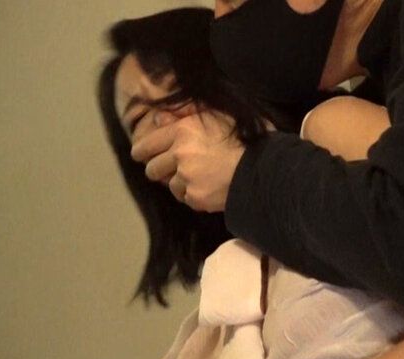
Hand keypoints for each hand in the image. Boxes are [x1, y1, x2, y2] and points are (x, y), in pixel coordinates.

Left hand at [130, 110, 245, 211]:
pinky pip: (187, 199)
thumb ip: (184, 114)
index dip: (141, 151)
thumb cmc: (244, 139)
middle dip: (159, 170)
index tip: (140, 155)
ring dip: (181, 184)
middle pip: (152, 169)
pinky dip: (196, 196)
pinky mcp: (195, 197)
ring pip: (171, 186)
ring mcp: (186, 177)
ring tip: (202, 177)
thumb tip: (158, 119)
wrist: (263, 168)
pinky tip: (211, 187)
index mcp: (183, 130)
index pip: (148, 144)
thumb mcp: (217, 116)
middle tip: (173, 169)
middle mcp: (180, 154)